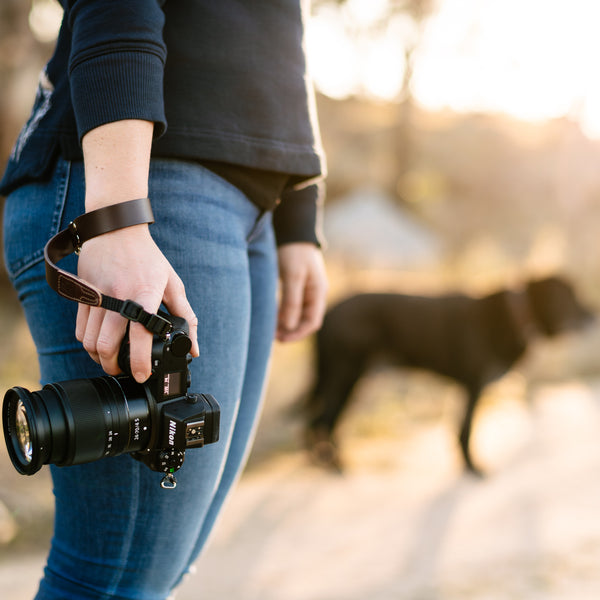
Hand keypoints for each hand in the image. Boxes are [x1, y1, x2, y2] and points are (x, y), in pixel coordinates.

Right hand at [75, 223, 198, 382]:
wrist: (116, 230)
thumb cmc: (149, 259)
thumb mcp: (173, 284)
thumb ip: (186, 316)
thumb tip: (194, 348)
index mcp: (145, 294)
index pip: (140, 335)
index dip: (140, 361)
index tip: (142, 376)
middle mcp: (118, 296)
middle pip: (106, 346)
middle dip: (114, 367)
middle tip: (124, 372)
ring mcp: (97, 296)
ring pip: (89, 342)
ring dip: (99, 358)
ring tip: (111, 362)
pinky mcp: (82, 294)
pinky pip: (80, 330)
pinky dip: (87, 344)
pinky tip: (99, 346)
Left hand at [276, 243, 327, 341]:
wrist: (293, 230)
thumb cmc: (294, 252)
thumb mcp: (292, 276)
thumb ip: (291, 301)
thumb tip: (289, 326)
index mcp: (318, 292)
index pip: (312, 322)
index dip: (298, 333)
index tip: (281, 339)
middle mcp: (315, 293)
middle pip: (305, 320)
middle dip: (291, 330)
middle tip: (272, 337)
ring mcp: (307, 289)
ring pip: (298, 314)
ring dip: (286, 323)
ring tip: (270, 330)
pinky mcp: (297, 285)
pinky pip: (292, 305)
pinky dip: (283, 313)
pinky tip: (272, 316)